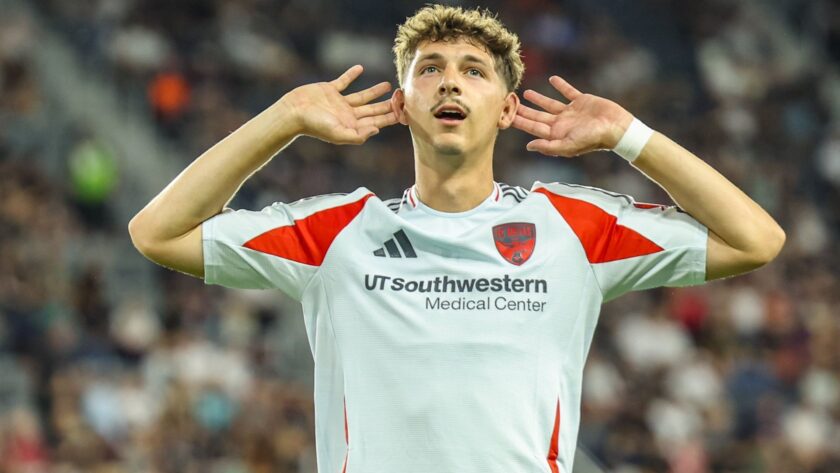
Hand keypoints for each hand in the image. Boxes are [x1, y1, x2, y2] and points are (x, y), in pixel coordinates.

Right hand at [279, 65, 397, 144]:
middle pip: (372, 110)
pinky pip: (343, 81)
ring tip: (388, 85)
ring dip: (375, 91)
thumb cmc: (314, 125)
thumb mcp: (337, 133)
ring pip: (362, 96)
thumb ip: (357, 135)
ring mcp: (338, 102)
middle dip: (387, 106)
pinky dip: (351, 75)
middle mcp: (347, 114)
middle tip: (402, 99)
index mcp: (351, 125)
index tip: (404, 113)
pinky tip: (360, 68)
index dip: (390, 118)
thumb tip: (376, 130)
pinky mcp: (329, 90)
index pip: (375, 122)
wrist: (293, 112)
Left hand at [512, 76, 633, 156]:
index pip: (533, 127)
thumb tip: (528, 146)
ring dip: (538, 99)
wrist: (616, 128)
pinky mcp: (582, 101)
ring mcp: (571, 112)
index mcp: (557, 134)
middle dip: (524, 111)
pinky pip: (568, 92)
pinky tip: (552, 79)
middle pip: (538, 116)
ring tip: (526, 93)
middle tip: (510, 103)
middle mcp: (562, 123)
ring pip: (550, 104)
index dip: (520, 122)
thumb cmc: (593, 139)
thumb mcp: (569, 146)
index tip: (506, 116)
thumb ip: (548, 146)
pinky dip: (561, 85)